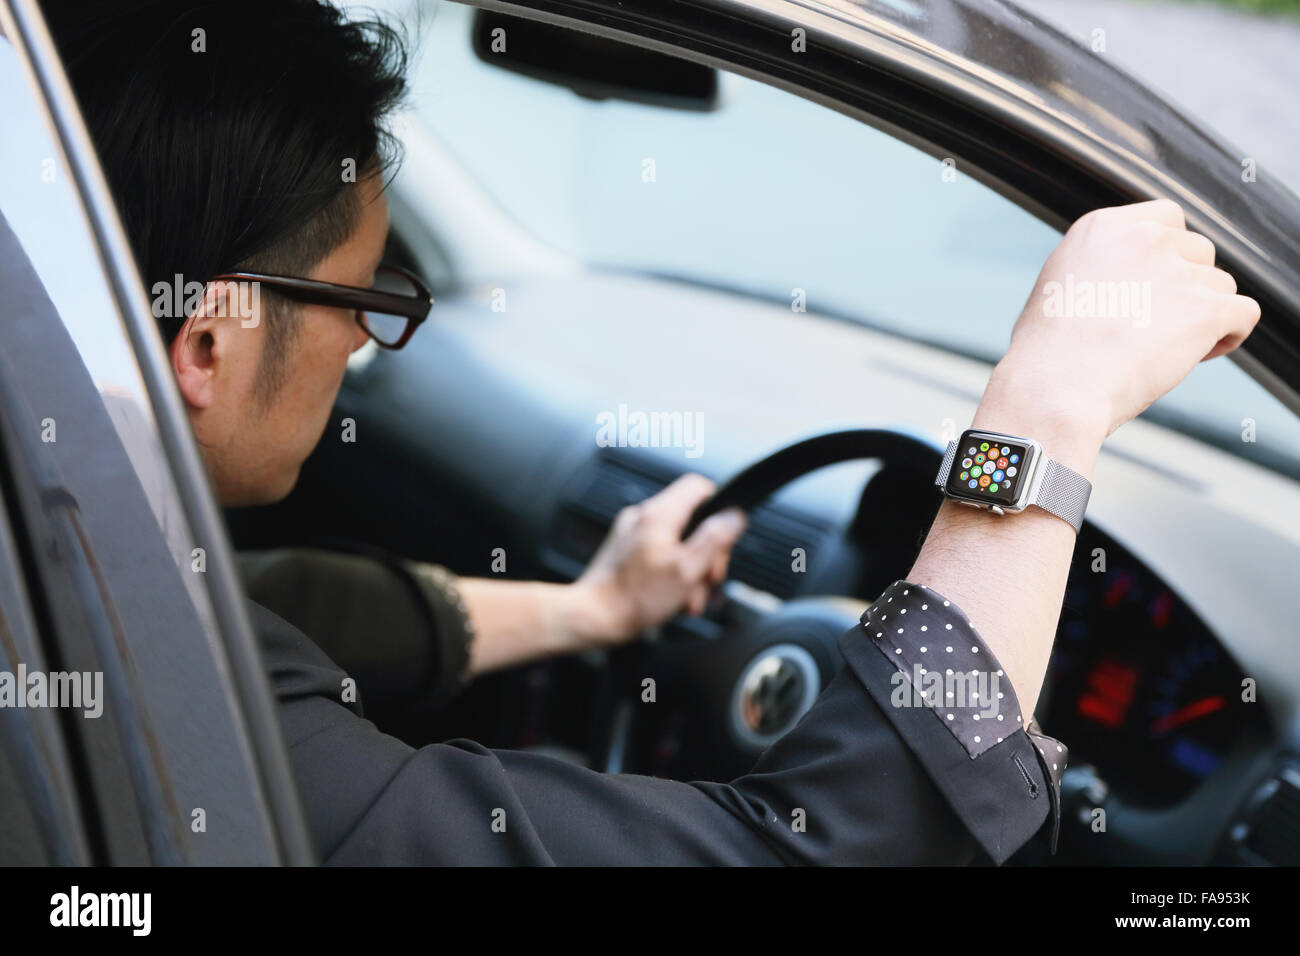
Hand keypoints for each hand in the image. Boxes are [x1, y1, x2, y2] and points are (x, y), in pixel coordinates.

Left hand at [570, 474, 746, 645]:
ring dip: (691, 570)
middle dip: (707, 553)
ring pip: (679, 541)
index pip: (699, 487)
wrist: (593, 618)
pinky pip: (661, 554)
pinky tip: (674, 598)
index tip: (724, 536)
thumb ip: (715, 539)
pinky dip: (673, 573)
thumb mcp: (687, 569)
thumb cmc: (634, 598)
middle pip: (693, 520)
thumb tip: (735, 515)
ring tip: (688, 597)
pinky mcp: (626, 552)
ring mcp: (633, 534)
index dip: (719, 508)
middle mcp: (643, 517)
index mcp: (659, 514)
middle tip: (707, 579)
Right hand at [985, 199, 1260, 445]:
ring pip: (1220, 286)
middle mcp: (1143, 238)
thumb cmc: (1046, 354)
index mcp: (1104, 228)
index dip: (1167, 257)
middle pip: (1198, 251)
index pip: (1166, 220)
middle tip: (1156, 327)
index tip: (1150, 290)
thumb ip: (1103, 267)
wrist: (1055, 389)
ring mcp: (1177, 272)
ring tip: (1166, 350)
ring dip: (1202, 316)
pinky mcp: (1205, 308)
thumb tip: (1132, 281)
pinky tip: (1201, 354)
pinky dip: (1230, 335)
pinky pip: (1244, 313)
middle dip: (1187, 287)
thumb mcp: (1060, 286)